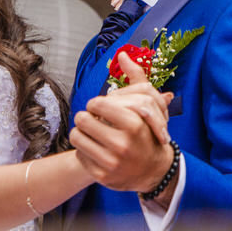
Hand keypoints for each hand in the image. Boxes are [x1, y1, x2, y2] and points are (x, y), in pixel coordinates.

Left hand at [71, 53, 174, 192]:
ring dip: (81, 132)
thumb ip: (135, 78)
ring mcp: (112, 163)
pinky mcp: (102, 176)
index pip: (97, 103)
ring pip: (77, 137)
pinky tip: (96, 150)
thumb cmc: (148, 132)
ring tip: (91, 133)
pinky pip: (79, 155)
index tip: (99, 107)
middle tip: (92, 120)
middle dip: (85, 117)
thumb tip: (123, 53)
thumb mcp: (147, 105)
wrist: (154, 170)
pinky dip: (84, 151)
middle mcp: (123, 145)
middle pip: (82, 119)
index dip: (95, 103)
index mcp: (134, 124)